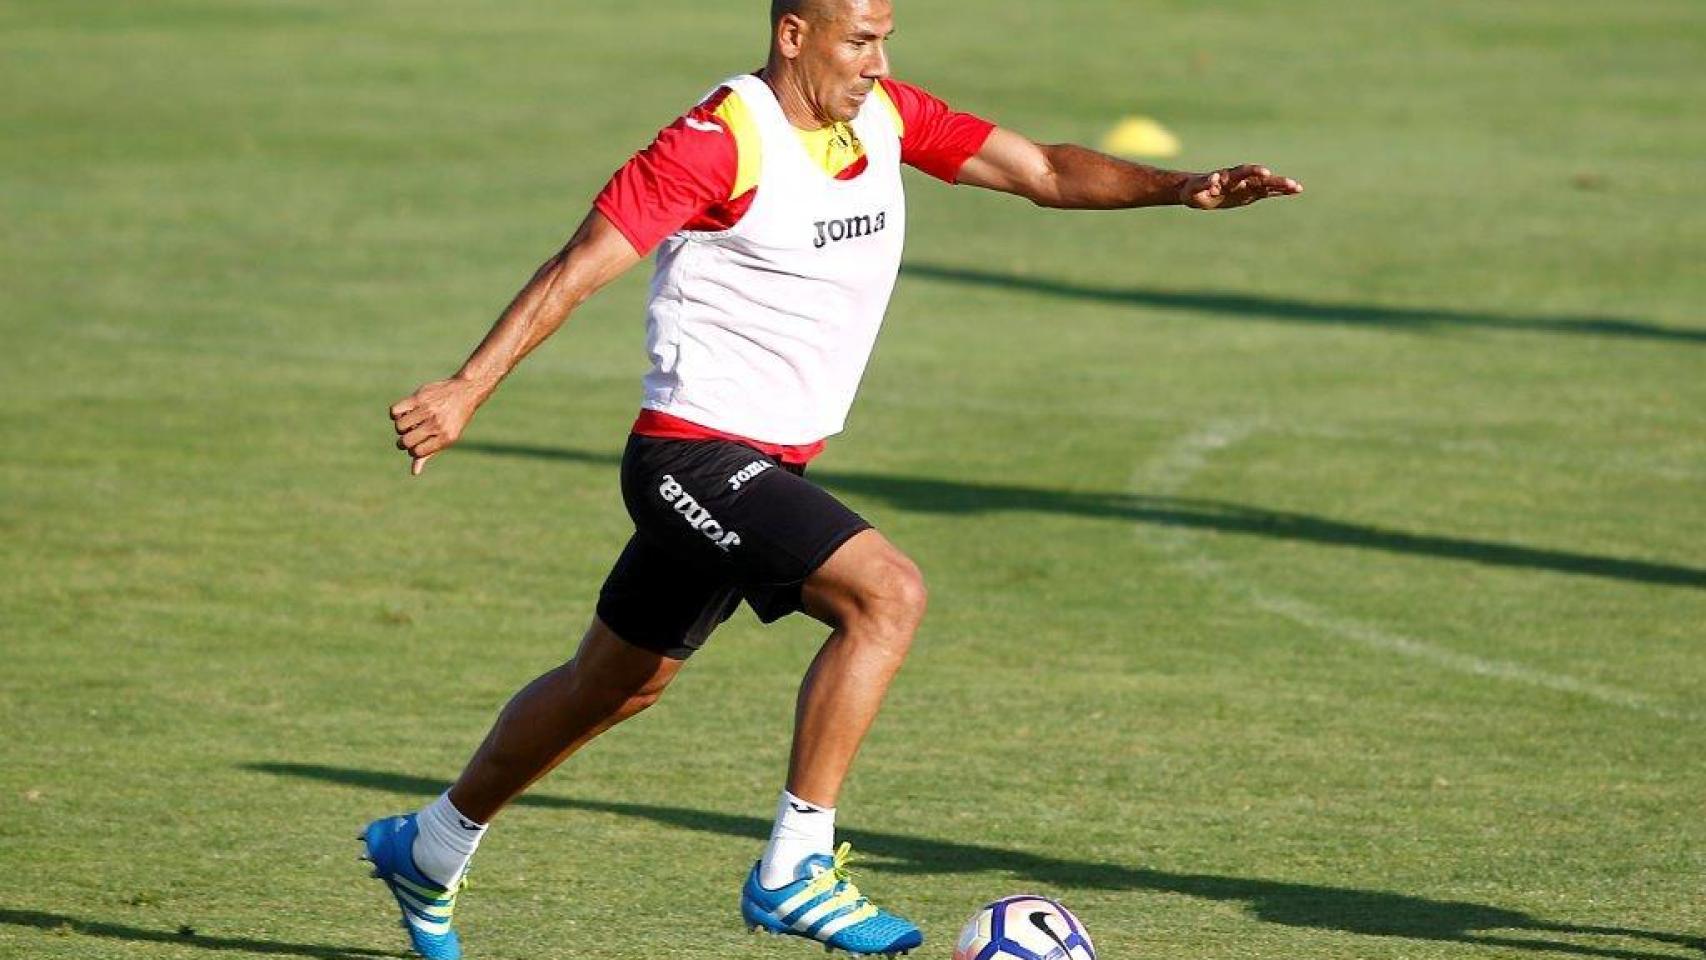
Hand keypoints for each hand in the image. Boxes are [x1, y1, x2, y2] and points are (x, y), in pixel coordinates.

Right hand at [389, 377, 483, 475]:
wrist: (465, 392)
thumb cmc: (454, 419)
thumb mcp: (447, 438)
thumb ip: (429, 453)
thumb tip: (414, 472)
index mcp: (445, 437)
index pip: (416, 453)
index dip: (413, 450)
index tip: (418, 444)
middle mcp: (437, 424)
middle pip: (406, 441)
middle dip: (403, 442)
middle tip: (410, 435)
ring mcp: (428, 410)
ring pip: (399, 426)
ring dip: (400, 427)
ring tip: (409, 423)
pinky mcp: (419, 397)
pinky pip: (395, 410)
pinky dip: (395, 414)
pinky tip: (405, 412)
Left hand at [1182, 164, 1302, 209]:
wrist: (1195, 191)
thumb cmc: (1192, 191)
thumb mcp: (1193, 190)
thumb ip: (1204, 183)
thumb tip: (1214, 177)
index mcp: (1227, 177)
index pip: (1243, 172)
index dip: (1254, 172)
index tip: (1265, 172)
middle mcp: (1240, 179)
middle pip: (1260, 178)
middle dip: (1275, 181)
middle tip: (1291, 183)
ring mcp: (1246, 186)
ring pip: (1266, 185)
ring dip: (1281, 186)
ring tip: (1298, 187)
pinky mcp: (1249, 194)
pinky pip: (1266, 192)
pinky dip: (1279, 192)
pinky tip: (1294, 191)